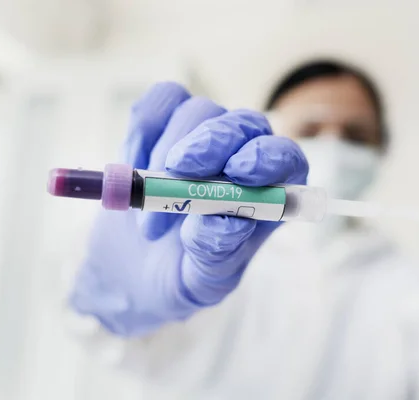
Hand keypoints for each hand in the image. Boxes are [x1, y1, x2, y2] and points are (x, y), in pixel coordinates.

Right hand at [70, 82, 307, 336]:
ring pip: (196, 110)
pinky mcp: (165, 125)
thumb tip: (224, 221)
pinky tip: (133, 168)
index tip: (238, 172)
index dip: (267, 157)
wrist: (139, 267)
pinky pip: (158, 103)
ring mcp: (203, 136)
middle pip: (242, 123)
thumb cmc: (185, 271)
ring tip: (149, 208)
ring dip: (165, 151)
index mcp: (268, 192)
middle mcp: (242, 155)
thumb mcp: (204, 279)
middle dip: (211, 143)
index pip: (284, 158)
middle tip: (176, 171)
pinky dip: (141, 131)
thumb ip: (217, 252)